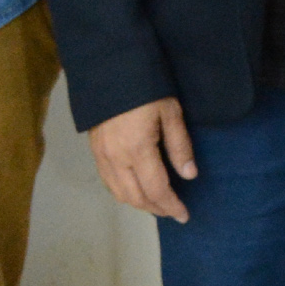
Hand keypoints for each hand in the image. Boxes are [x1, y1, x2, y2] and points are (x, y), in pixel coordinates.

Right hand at [87, 97, 197, 222]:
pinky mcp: (95, 152)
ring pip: (120, 194)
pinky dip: (124, 193)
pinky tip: (137, 191)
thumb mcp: (170, 113)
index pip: (156, 190)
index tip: (184, 215)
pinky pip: (109, 182)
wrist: (110, 70)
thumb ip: (180, 146)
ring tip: (158, 204)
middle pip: (136, 197)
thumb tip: (189, 175)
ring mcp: (102, 156)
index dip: (171, 206)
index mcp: (138, 149)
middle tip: (174, 212)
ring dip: (140, 204)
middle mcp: (116, 158)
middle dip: (157, 209)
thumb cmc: (147, 89)